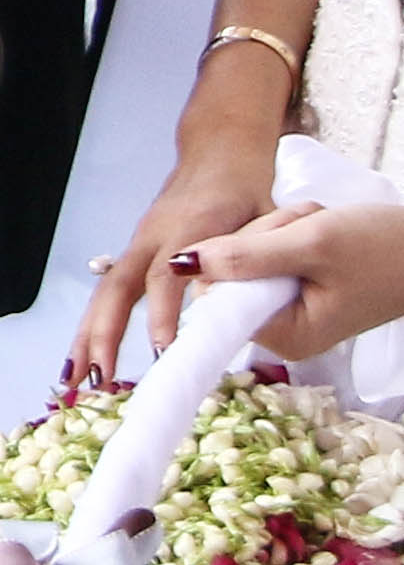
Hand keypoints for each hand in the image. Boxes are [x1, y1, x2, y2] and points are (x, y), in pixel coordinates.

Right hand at [76, 131, 282, 379]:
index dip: (162, 311)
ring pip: (103, 295)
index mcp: (188, 227)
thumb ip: (248, 255)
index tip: (161, 350)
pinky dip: (93, 328)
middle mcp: (151, 239)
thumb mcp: (264, 218)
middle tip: (98, 378)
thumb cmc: (247, 191)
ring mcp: (137, 246)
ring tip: (73, 381)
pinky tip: (83, 361)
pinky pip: (107, 294)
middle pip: (116, 287)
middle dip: (102, 334)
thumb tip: (223, 303)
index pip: (166, 274)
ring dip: (85, 338)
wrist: (220, 155)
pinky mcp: (133, 255)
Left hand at [179, 203, 403, 361]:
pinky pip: (270, 253)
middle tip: (306, 228)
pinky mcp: (295, 286)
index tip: (273, 242)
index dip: (233, 260)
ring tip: (321, 229)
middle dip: (263, 238)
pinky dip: (291, 233)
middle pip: (230, 274)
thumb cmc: (385, 248)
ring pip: (249, 256)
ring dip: (280, 230)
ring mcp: (287, 307)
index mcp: (284, 335)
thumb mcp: (313, 244)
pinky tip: (320, 232)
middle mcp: (281, 330)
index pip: (217, 298)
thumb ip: (245, 256)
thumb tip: (182, 264)